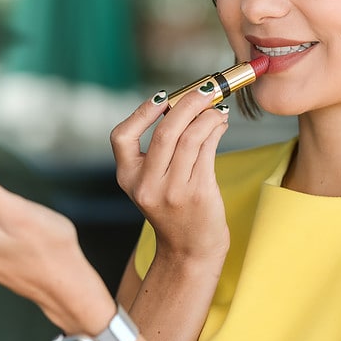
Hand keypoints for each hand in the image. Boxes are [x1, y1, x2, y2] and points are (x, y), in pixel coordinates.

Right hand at [110, 88, 230, 264]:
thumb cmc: (174, 210)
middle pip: (166, 131)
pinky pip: (208, 150)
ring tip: (217, 107)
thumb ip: (160, 151)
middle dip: (188, 103)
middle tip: (205, 89)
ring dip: (207, 115)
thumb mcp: (153, 183)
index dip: (141, 112)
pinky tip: (220, 124)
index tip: (162, 97)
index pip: (121, 137)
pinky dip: (215, 129)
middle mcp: (147, 185)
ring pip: (191, 138)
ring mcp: (173, 191)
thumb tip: (186, 103)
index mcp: (128, 179)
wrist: (189, 251)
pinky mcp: (198, 194)